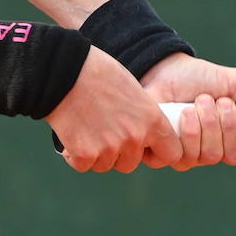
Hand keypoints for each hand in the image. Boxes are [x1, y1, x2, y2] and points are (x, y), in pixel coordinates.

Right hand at [46, 47, 181, 172]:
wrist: (64, 70)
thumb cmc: (98, 73)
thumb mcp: (133, 90)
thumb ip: (141, 117)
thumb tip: (142, 137)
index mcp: (151, 120)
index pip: (171, 153)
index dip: (157, 151)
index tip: (145, 146)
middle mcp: (134, 138)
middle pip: (131, 163)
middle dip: (119, 153)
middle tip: (104, 130)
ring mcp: (109, 149)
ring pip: (106, 165)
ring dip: (97, 154)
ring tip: (87, 125)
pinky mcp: (85, 155)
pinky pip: (84, 165)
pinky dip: (76, 155)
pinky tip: (72, 132)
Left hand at [140, 54, 235, 171]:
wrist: (166, 70)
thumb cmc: (203, 78)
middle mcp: (221, 148)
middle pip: (235, 156)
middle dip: (227, 122)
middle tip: (216, 101)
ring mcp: (197, 155)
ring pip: (211, 155)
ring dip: (206, 122)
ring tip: (197, 103)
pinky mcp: (172, 155)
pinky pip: (186, 156)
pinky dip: (187, 129)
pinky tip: (182, 114)